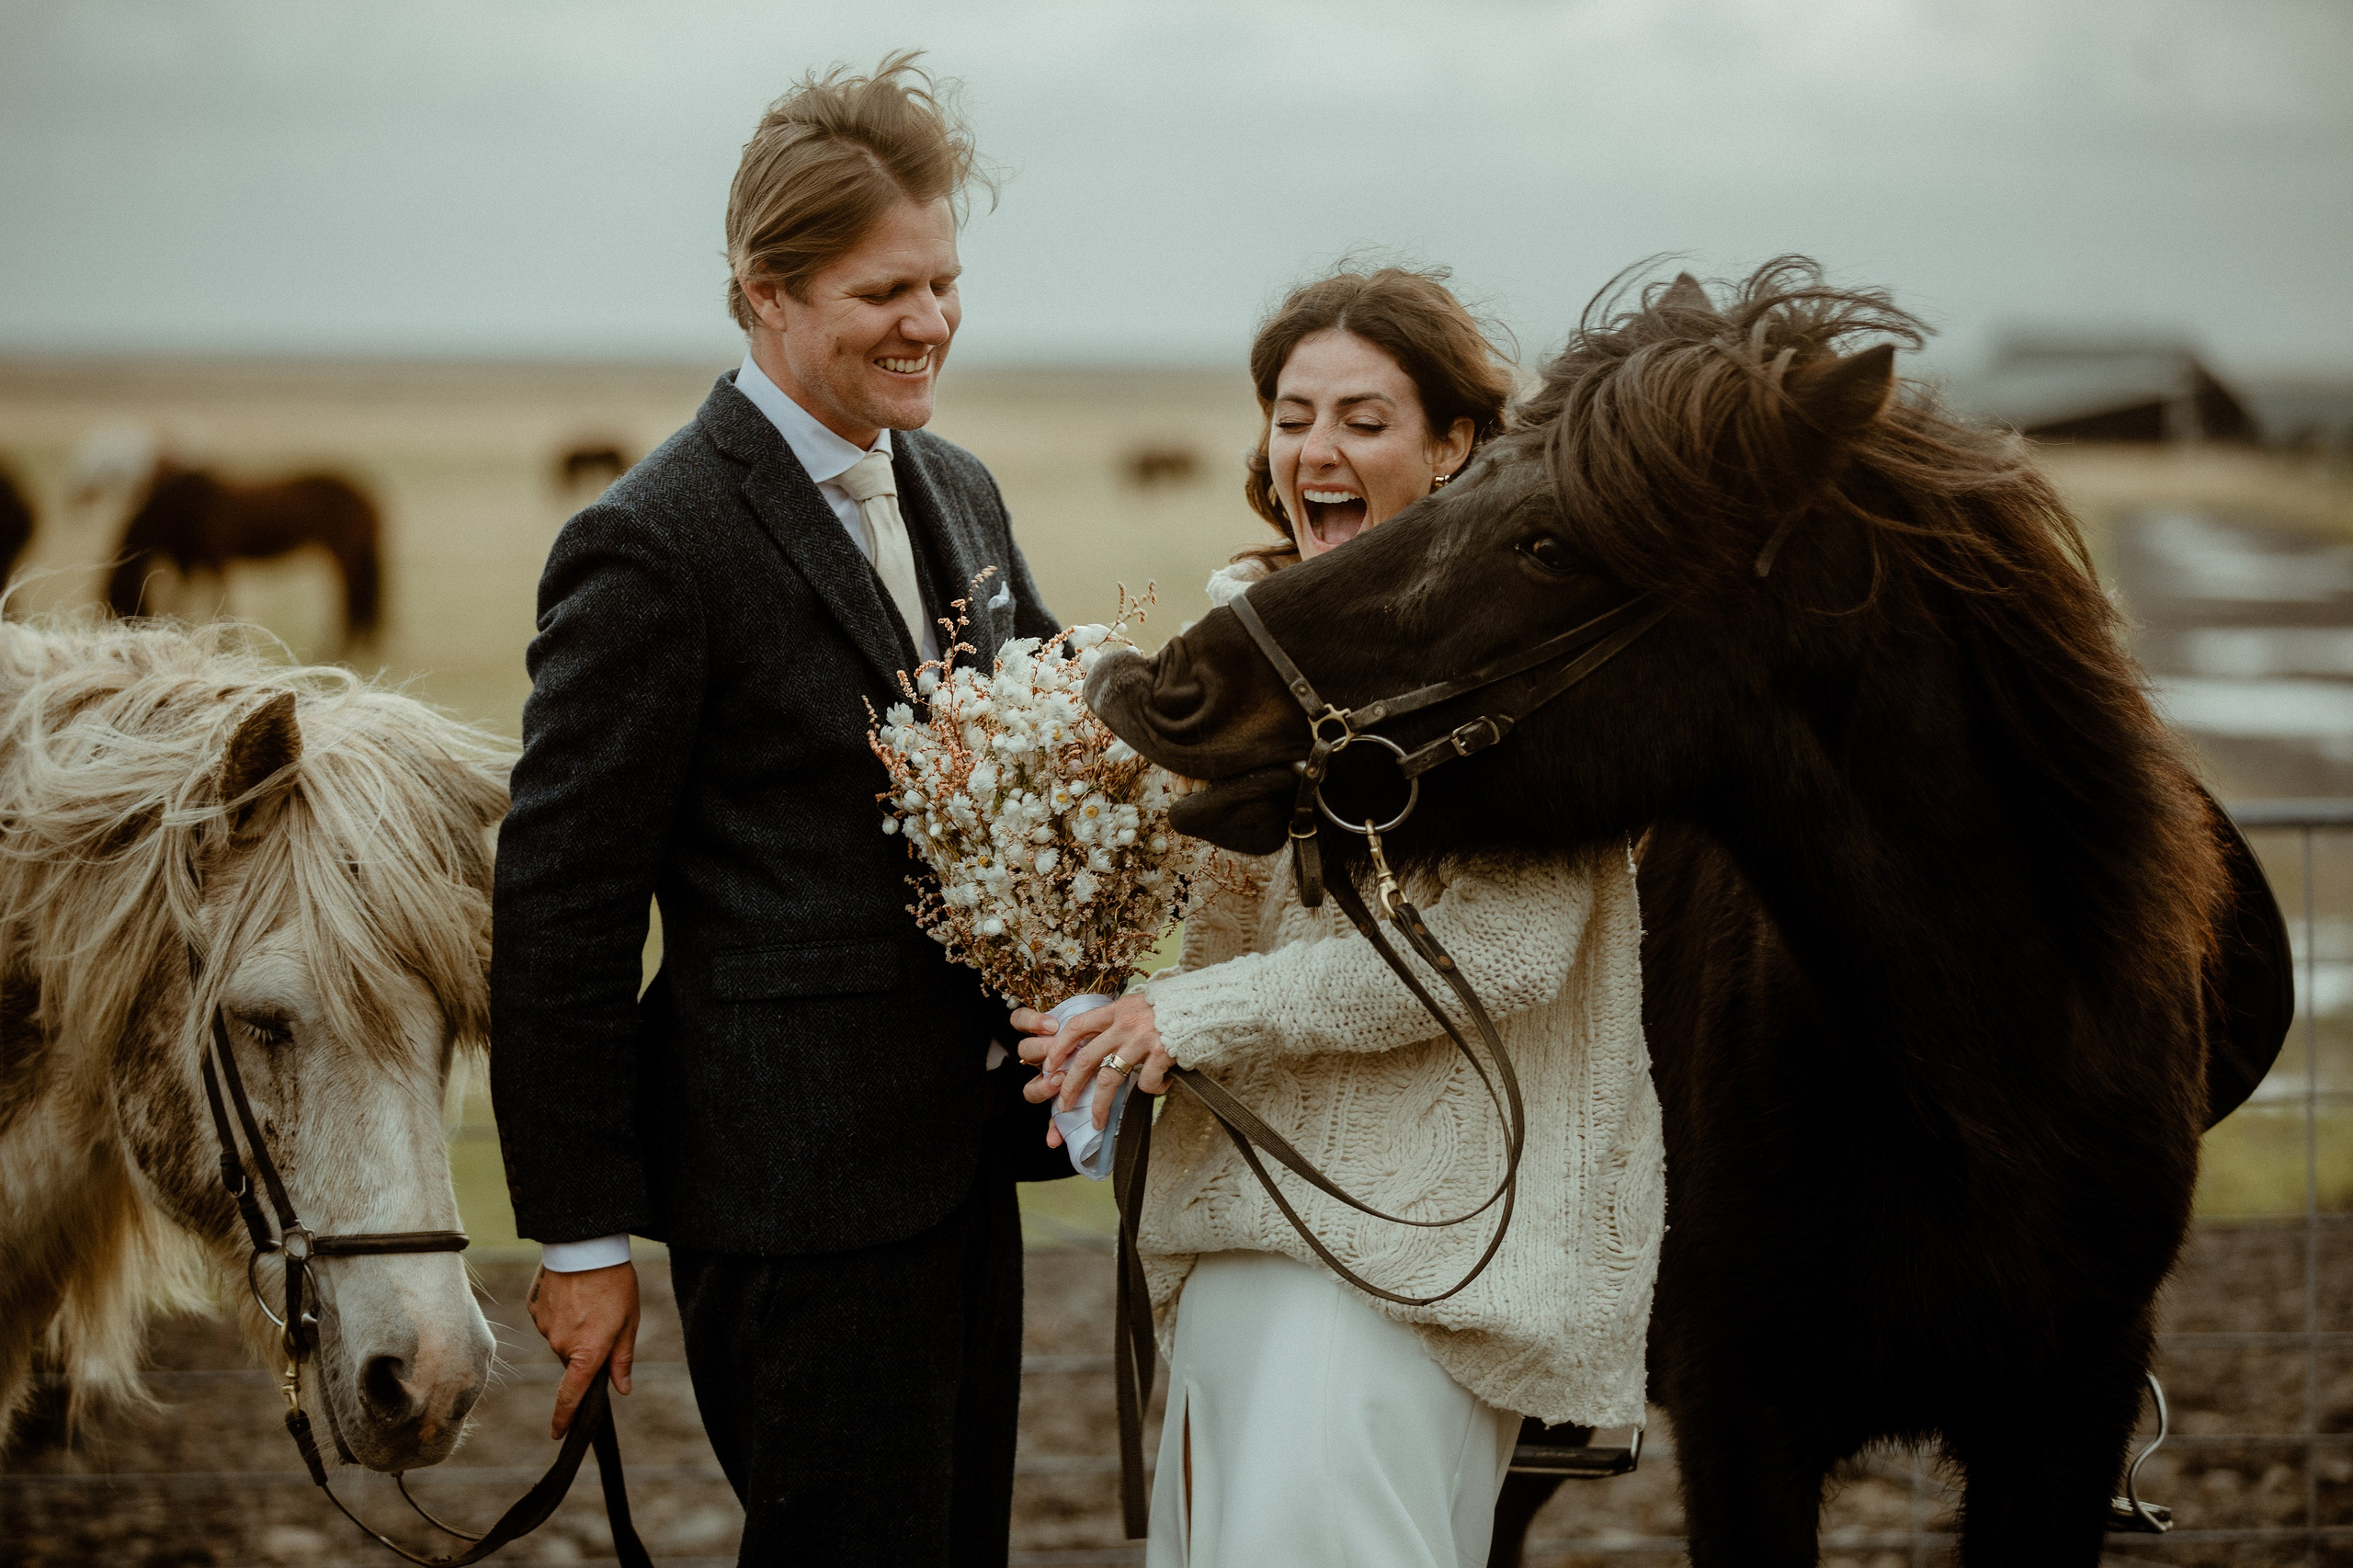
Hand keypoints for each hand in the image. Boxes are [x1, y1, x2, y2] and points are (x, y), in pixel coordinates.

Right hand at [526, 1261, 638, 1438]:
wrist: (586, 1246)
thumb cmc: (615, 1282)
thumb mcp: (630, 1321)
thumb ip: (623, 1359)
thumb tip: (621, 1389)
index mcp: (587, 1352)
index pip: (571, 1395)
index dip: (564, 1418)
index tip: (558, 1434)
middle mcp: (561, 1344)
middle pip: (572, 1360)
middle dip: (585, 1348)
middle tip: (603, 1319)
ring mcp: (544, 1327)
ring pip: (561, 1338)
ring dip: (574, 1327)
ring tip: (589, 1299)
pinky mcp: (534, 1309)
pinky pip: (549, 1320)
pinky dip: (561, 1312)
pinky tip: (573, 1292)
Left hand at [1016, 993, 1171, 1136]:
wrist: (1207, 1003)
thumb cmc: (1174, 1007)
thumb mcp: (1139, 1005)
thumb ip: (1120, 1020)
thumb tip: (1102, 1041)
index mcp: (1117, 1010)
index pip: (1077, 1025)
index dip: (1060, 1046)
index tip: (1050, 1064)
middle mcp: (1126, 1024)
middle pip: (1087, 1058)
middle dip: (1070, 1085)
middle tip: (1063, 1105)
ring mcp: (1143, 1040)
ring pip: (1110, 1078)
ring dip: (1100, 1105)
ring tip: (1097, 1121)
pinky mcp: (1162, 1053)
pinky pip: (1146, 1083)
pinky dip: (1151, 1090)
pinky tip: (1160, 1086)